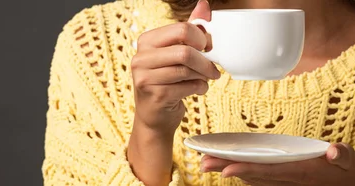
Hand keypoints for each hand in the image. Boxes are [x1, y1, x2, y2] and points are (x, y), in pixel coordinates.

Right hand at [131, 0, 218, 133]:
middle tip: (213, 68)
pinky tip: (198, 89)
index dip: (201, 39)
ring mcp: (145, 77)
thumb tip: (204, 4)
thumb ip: (189, 29)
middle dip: (205, 60)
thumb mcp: (176, 53)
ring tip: (205, 79)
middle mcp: (140, 58)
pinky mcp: (155, 95)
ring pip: (187, 70)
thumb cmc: (167, 82)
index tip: (208, 48)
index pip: (181, 29)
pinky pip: (188, 86)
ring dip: (204, 76)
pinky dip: (200, 88)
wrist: (155, 117)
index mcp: (146, 41)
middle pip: (185, 51)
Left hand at [201, 143, 354, 185]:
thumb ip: (343, 156)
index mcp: (299, 173)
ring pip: (249, 178)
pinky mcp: (278, 182)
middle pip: (251, 175)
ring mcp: (281, 183)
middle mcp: (286, 181)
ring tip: (205, 162)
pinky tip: (224, 166)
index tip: (226, 169)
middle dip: (227, 168)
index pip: (268, 171)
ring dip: (228, 169)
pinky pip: (255, 178)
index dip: (246, 170)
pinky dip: (239, 172)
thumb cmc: (343, 173)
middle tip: (203, 162)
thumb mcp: (348, 162)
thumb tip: (335, 151)